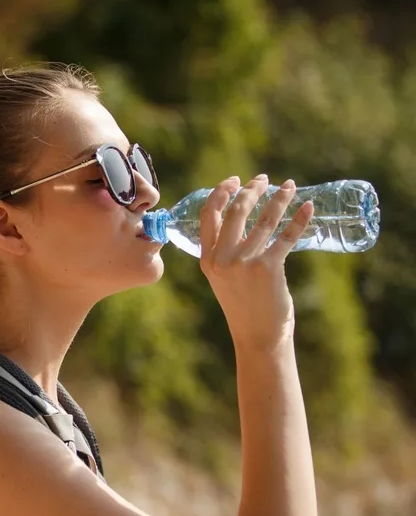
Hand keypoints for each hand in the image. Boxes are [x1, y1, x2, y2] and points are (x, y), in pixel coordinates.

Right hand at [199, 174, 313, 352]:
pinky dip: (299, 219)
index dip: (222, 192)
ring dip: (279, 198)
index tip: (236, 180)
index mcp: (207, 260)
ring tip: (290, 186)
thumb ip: (225, 252)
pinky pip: (286, 236)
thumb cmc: (243, 306)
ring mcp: (244, 263)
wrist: (256, 335)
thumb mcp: (223, 278)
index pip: (209, 215)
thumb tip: (240, 218)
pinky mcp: (268, 268)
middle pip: (236, 211)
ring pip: (263, 219)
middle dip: (252, 189)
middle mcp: (222, 259)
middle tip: (265, 180)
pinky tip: (308, 207)